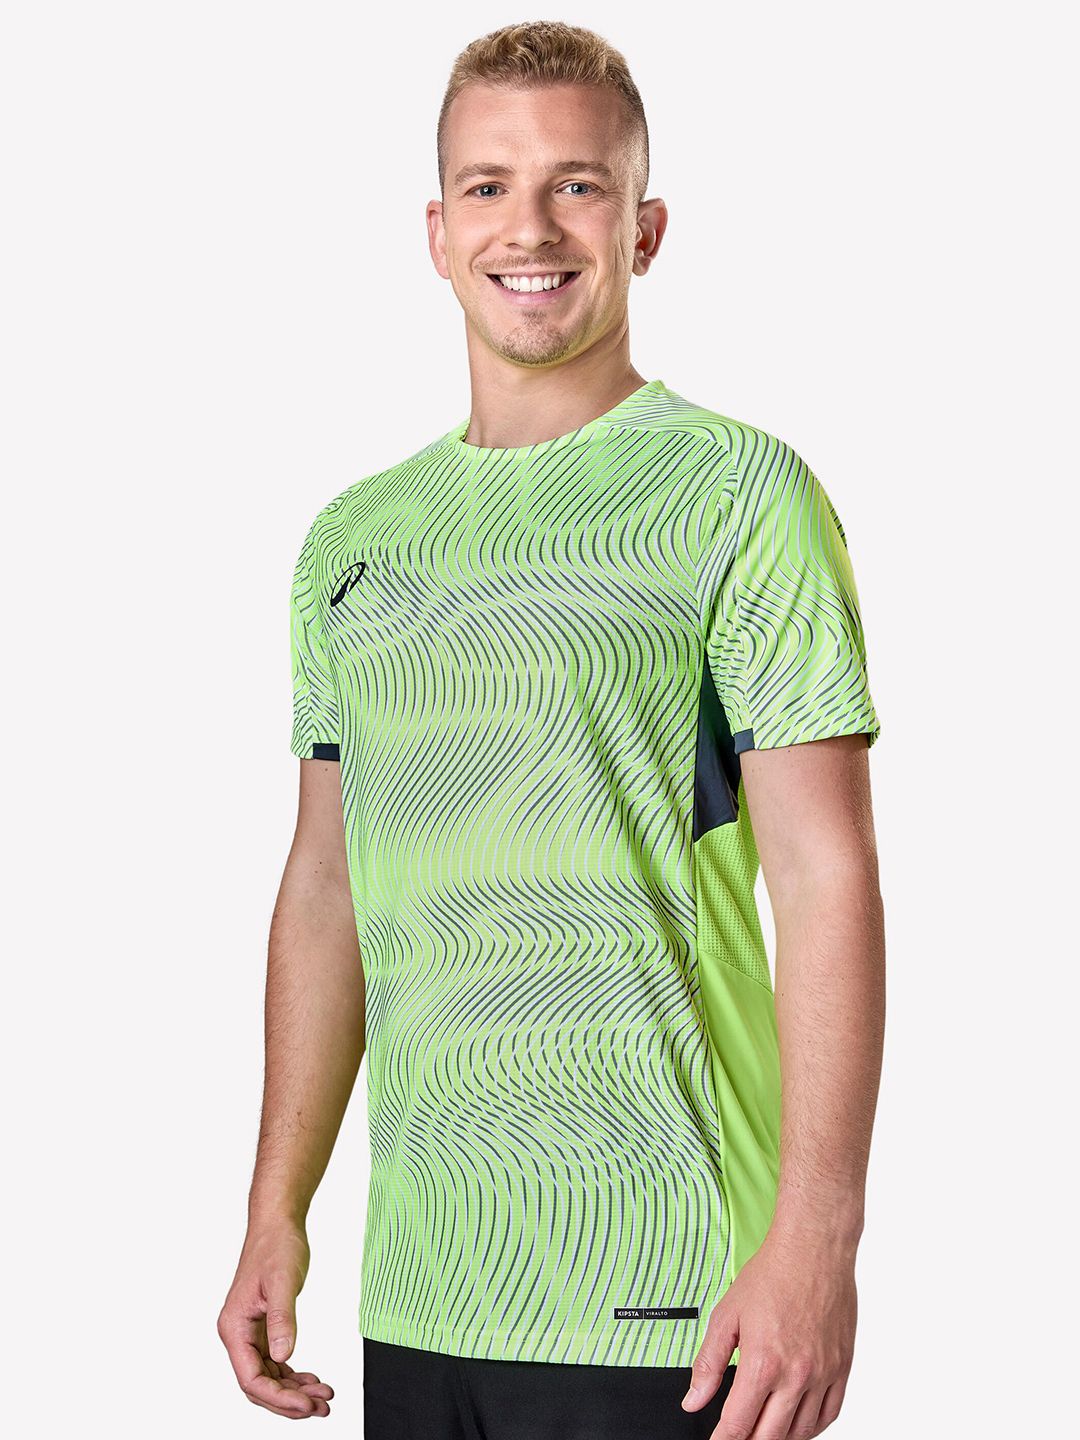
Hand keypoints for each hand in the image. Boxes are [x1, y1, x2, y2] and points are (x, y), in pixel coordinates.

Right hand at [217, 1217, 333, 1417]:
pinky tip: (312, 1380)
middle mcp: (238, 1334)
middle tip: (322, 1407)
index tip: (307, 1404)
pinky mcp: (263, 1328)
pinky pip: (275, 1362)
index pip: (251, 1379)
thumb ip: (282, 1319)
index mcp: (234, 1328)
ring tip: (324, 1397)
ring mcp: (250, 1333)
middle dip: (289, 1401)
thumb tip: (284, 1355)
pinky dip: (292, 1375)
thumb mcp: (283, 1281)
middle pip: (259, 1385)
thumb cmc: (276, 1246)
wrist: (277, 1223)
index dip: (279, 1398)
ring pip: (269, 1376)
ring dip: (294, 1391)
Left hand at [681, 1226, 856, 1438]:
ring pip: (800, 1432)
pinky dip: (811, 1428)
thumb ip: (708, 1363)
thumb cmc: (772, 1274)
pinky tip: (796, 1423)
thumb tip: (693, 1400)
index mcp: (763, 1364)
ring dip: (778, 1437)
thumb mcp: (726, 1314)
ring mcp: (823, 1374)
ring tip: (762, 1430)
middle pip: (770, 1437)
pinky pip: (829, 1415)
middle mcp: (796, 1376)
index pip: (738, 1424)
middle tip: (737, 1435)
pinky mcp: (842, 1368)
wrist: (814, 1249)